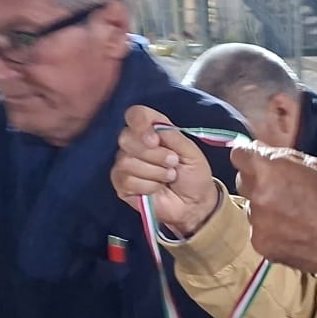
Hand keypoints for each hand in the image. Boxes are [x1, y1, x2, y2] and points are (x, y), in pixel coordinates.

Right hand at [112, 106, 221, 235]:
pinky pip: (126, 180)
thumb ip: (173, 136)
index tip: (155, 139)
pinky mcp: (121, 184)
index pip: (135, 114)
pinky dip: (148, 185)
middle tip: (173, 162)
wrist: (195, 203)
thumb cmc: (193, 174)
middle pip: (126, 138)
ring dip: (155, 172)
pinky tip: (158, 188)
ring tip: (169, 177)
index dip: (140, 123)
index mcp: (152, 130)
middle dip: (153, 154)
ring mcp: (125, 164)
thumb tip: (154, 129)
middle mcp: (135, 144)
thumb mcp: (191, 152)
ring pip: (127, 161)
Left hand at [229, 141, 316, 308]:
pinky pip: (259, 230)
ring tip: (295, 215)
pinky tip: (295, 232)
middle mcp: (258, 195)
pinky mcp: (261, 246)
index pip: (239, 155)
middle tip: (285, 189)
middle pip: (243, 181)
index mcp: (271, 169)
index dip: (251, 156)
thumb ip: (284, 158)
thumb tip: (259, 149)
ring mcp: (257, 224)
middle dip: (259, 181)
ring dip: (266, 207)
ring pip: (252, 207)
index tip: (262, 162)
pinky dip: (272, 230)